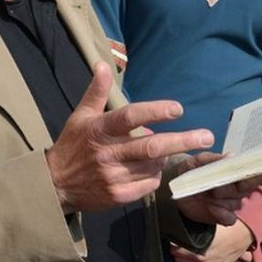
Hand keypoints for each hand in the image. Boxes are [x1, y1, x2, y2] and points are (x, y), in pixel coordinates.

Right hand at [46, 63, 214, 212]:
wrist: (55, 185)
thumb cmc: (72, 145)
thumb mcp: (81, 116)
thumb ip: (96, 91)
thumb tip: (103, 64)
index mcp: (100, 129)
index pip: (131, 117)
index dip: (156, 112)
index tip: (178, 109)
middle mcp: (107, 153)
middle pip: (151, 146)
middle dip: (182, 140)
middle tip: (206, 135)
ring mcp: (113, 177)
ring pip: (153, 165)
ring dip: (165, 157)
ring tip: (165, 150)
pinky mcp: (117, 196)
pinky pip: (148, 184)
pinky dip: (155, 174)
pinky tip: (151, 168)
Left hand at [168, 219, 255, 261]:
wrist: (246, 232)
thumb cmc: (227, 225)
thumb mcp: (208, 221)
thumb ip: (193, 223)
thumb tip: (181, 217)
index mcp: (198, 252)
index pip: (176, 250)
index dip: (173, 243)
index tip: (172, 238)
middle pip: (182, 260)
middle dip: (178, 252)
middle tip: (176, 244)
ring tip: (183, 254)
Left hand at [173, 153, 261, 225]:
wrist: (179, 187)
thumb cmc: (192, 170)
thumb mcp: (198, 161)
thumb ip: (213, 159)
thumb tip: (230, 156)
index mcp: (234, 171)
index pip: (253, 172)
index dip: (255, 173)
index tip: (249, 172)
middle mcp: (236, 187)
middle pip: (246, 188)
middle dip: (234, 187)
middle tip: (218, 186)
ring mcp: (230, 202)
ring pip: (236, 203)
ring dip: (224, 199)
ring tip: (210, 194)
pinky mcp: (222, 216)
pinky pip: (230, 219)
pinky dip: (223, 215)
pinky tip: (212, 208)